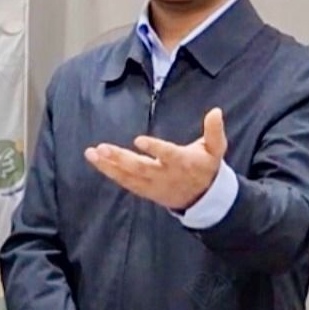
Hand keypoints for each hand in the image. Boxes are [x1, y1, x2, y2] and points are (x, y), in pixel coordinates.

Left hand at [85, 108, 227, 210]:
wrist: (202, 198)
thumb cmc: (206, 166)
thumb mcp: (216, 149)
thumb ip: (214, 131)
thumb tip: (216, 111)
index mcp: (183, 163)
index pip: (168, 155)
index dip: (155, 148)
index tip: (138, 140)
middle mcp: (165, 175)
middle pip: (140, 168)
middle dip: (120, 159)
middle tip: (102, 148)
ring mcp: (153, 185)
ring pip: (128, 176)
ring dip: (108, 165)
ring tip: (91, 153)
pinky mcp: (145, 190)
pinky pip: (125, 182)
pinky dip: (110, 172)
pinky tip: (96, 161)